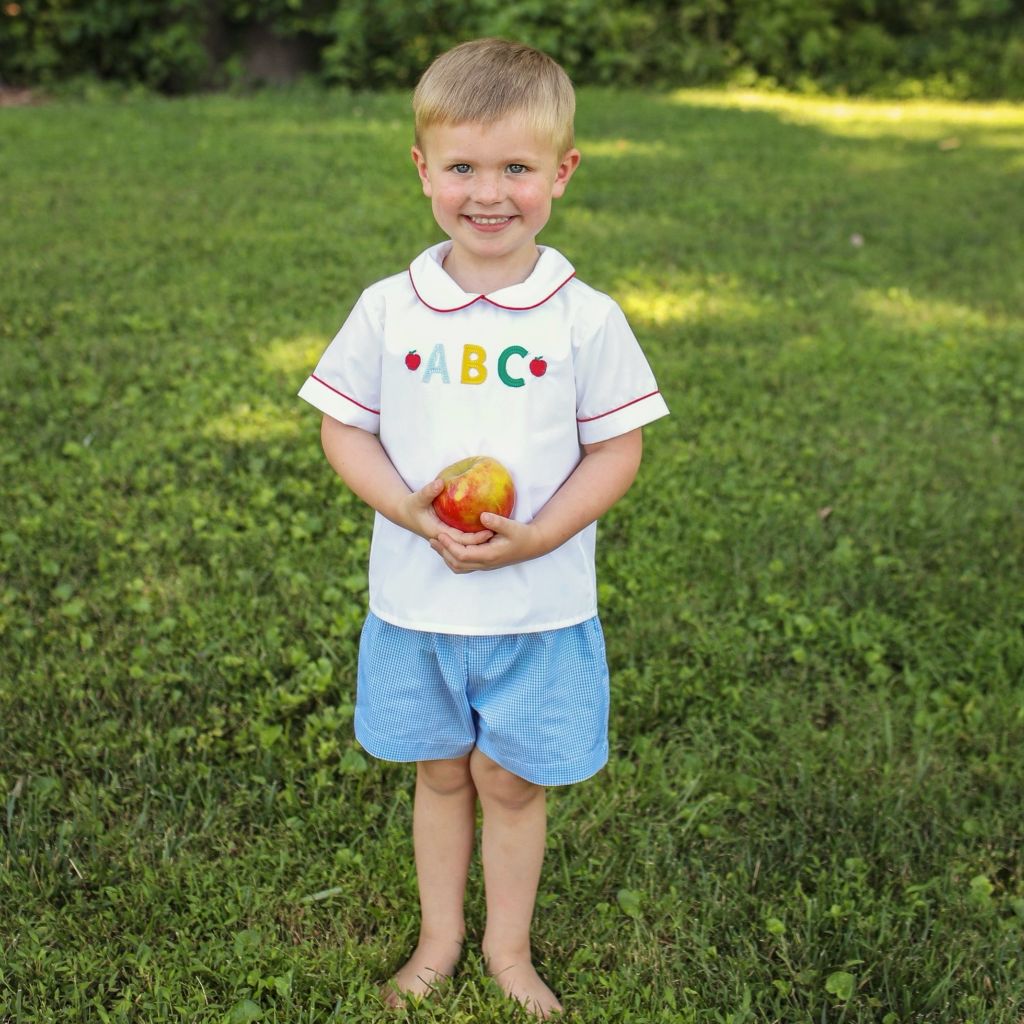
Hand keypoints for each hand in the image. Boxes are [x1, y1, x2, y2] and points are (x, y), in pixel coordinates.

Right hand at [396, 479, 493, 547]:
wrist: (404, 513)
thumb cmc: (411, 506)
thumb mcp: (418, 498)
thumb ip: (428, 491)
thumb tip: (440, 483)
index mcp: (438, 533)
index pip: (461, 540)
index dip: (475, 538)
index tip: (490, 531)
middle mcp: (444, 538)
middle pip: (467, 545)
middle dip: (482, 542)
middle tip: (500, 533)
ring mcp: (447, 537)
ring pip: (466, 545)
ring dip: (480, 542)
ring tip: (498, 534)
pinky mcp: (448, 533)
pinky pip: (463, 538)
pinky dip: (474, 536)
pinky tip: (487, 528)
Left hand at [429, 512, 545, 573]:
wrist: (533, 545)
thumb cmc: (523, 535)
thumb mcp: (512, 527)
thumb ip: (497, 522)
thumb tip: (482, 515)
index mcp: (489, 555)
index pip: (462, 555)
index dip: (449, 546)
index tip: (439, 534)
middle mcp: (485, 563)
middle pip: (457, 563)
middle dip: (443, 552)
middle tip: (431, 539)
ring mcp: (484, 564)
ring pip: (459, 567)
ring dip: (446, 556)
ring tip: (436, 543)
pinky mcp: (485, 562)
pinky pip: (464, 565)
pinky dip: (453, 558)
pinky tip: (449, 547)